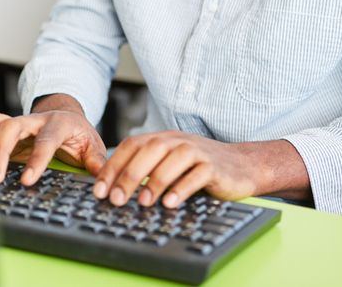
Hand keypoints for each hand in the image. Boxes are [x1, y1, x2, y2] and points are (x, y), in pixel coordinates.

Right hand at [0, 95, 106, 186]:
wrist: (66, 117)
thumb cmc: (78, 135)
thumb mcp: (92, 146)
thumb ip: (96, 162)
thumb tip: (101, 182)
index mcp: (59, 123)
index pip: (46, 140)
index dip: (36, 159)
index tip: (27, 180)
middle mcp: (35, 120)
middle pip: (11, 127)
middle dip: (0, 152)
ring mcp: (18, 124)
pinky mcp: (5, 130)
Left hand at [93, 131, 257, 208]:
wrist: (242, 165)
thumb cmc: (200, 168)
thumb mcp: (170, 164)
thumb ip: (147, 169)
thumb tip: (113, 190)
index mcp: (163, 139)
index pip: (131, 146)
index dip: (113, 166)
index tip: (99, 190)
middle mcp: (178, 141)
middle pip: (149, 151)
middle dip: (129, 175)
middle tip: (116, 199)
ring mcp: (197, 151)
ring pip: (172, 160)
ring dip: (155, 181)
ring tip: (143, 202)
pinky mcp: (215, 166)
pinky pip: (196, 174)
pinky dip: (182, 188)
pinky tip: (170, 203)